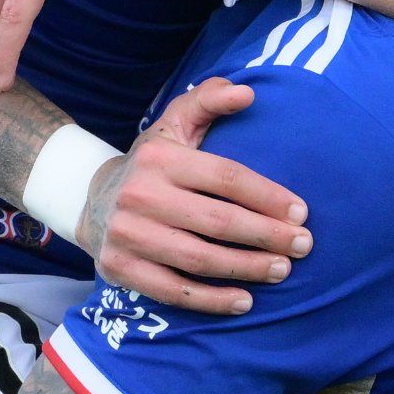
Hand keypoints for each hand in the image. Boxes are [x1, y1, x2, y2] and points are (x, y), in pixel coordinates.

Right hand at [79, 76, 306, 315]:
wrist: (90, 201)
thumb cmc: (151, 164)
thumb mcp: (174, 125)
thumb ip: (208, 101)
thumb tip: (247, 92)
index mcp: (159, 159)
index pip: (226, 178)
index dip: (268, 197)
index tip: (301, 213)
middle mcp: (140, 195)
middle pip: (218, 222)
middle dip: (267, 236)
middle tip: (303, 246)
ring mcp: (127, 235)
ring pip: (199, 259)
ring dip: (247, 268)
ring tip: (281, 270)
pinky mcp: (120, 268)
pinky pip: (173, 290)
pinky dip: (211, 300)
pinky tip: (244, 301)